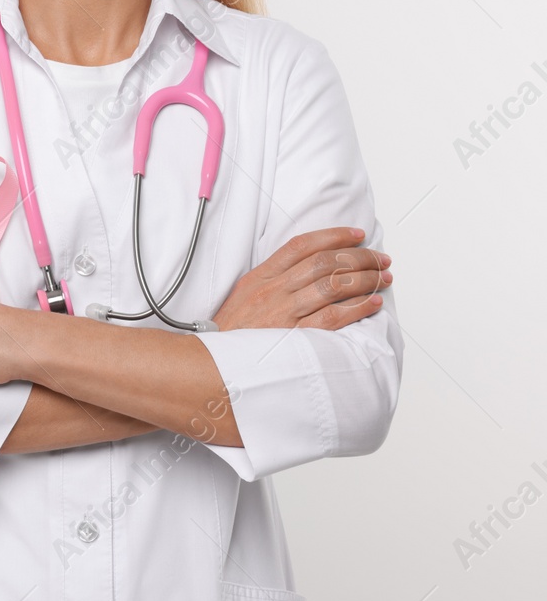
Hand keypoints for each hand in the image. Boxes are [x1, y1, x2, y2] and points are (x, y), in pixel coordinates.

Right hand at [212, 226, 389, 331]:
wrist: (216, 366)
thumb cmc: (233, 333)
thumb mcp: (244, 296)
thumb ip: (271, 279)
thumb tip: (308, 267)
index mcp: (260, 277)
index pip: (301, 246)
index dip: (332, 236)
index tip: (356, 235)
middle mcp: (274, 291)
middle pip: (323, 263)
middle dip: (359, 257)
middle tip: (380, 258)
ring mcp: (285, 313)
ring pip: (333, 286)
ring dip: (365, 279)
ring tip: (383, 277)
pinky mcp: (296, 337)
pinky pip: (334, 317)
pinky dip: (357, 307)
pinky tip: (373, 302)